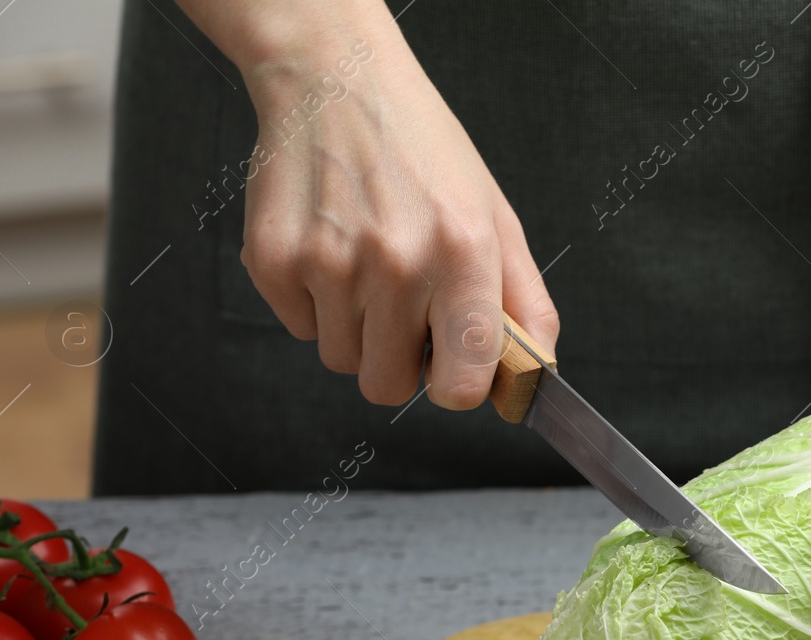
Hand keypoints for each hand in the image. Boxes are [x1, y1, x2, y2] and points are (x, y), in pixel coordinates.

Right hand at [182, 0, 559, 407]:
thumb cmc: (424, 153)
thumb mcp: (496, 218)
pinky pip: (300, 328)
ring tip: (366, 262)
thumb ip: (525, 303)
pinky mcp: (273, 260)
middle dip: (397, 359)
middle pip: (388, 387)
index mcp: (462, 253)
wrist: (337, 80)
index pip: (461, 386)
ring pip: (341, 360)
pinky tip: (330, 245)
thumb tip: (537, 375)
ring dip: (355, 328)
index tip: (451, 366)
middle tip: (403, 303)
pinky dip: (314, 301)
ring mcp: (329, 263)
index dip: (456, 386)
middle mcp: (396, 262)